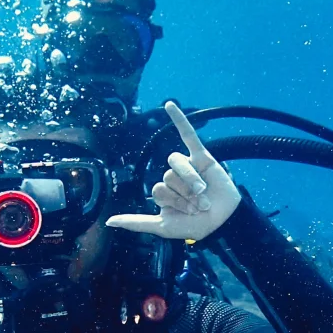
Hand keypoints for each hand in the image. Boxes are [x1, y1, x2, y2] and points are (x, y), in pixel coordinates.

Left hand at [106, 101, 240, 240]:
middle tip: (198, 204)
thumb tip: (108, 221)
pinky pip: (188, 135)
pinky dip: (179, 119)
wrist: (223, 221)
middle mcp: (173, 178)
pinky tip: (169, 105)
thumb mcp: (162, 227)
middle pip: (166, 177)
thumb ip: (136, 222)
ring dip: (190, 181)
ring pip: (176, 164)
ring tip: (203, 192)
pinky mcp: (201, 156)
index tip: (186, 213)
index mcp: (163, 192)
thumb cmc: (195, 225)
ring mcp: (186, 166)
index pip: (157, 189)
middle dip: (183, 193)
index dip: (172, 202)